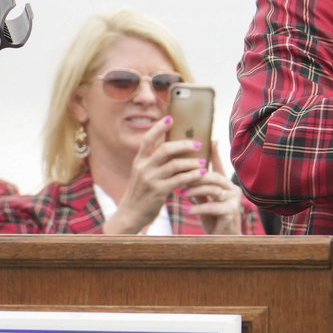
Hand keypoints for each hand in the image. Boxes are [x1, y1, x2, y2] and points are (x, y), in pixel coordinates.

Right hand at [104, 118, 205, 234]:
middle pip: (165, 149)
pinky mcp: (158, 191)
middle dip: (183, 144)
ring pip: (174, 165)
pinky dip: (191, 176)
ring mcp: (150, 179)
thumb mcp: (142, 174)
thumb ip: (153, 162)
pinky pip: (179, 180)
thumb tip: (171, 148)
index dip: (158, 127)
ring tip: (202, 162)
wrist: (131, 214)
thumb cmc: (141, 193)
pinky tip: (200, 174)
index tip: (170, 117)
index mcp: (139, 161)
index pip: (147, 140)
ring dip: (191, 162)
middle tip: (198, 143)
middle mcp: (143, 167)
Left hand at [182, 146, 244, 234]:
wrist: (223, 239)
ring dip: (195, 191)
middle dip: (195, 176)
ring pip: (212, 189)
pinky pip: (213, 206)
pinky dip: (198, 208)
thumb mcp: (203, 200)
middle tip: (180, 178)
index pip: (219, 165)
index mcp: (225, 184)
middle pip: (213, 176)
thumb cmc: (212, 218)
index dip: (215, 152)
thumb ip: (197, 187)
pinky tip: (188, 210)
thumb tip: (184, 174)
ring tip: (181, 194)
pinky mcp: (231, 211)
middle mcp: (232, 188)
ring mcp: (233, 200)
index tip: (211, 138)